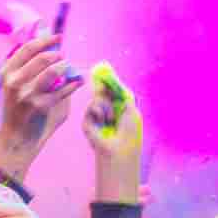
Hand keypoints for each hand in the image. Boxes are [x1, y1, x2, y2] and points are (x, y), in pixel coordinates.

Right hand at [0, 34, 83, 181]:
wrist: (16, 139)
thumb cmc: (21, 111)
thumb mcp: (20, 86)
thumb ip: (35, 69)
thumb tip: (56, 48)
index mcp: (7, 73)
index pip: (27, 48)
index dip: (46, 40)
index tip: (58, 37)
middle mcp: (14, 82)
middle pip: (42, 57)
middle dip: (58, 55)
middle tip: (63, 59)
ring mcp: (26, 94)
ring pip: (52, 70)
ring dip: (65, 68)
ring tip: (68, 71)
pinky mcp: (40, 106)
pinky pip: (63, 89)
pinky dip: (74, 84)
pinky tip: (78, 82)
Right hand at [82, 84, 142, 203]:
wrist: (119, 148)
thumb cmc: (129, 132)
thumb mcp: (130, 108)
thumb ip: (122, 93)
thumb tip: (114, 80)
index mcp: (118, 108)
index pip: (111, 91)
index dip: (109, 82)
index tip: (104, 69)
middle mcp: (106, 111)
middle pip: (102, 92)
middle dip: (105, 88)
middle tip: (107, 79)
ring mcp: (96, 117)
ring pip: (97, 98)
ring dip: (106, 106)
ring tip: (111, 118)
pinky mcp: (87, 122)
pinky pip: (91, 107)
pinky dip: (99, 112)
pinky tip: (103, 121)